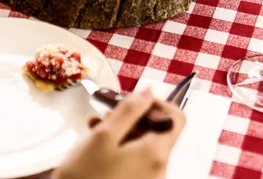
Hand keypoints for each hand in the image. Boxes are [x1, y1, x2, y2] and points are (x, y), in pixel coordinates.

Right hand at [53, 89, 185, 178]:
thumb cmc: (85, 177)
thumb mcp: (104, 136)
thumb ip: (129, 110)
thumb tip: (149, 91)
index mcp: (156, 154)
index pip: (176, 118)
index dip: (157, 103)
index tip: (132, 100)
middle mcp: (158, 169)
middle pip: (156, 131)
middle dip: (131, 117)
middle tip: (105, 113)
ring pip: (142, 145)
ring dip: (120, 131)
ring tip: (93, 128)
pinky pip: (134, 161)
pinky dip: (119, 148)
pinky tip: (95, 146)